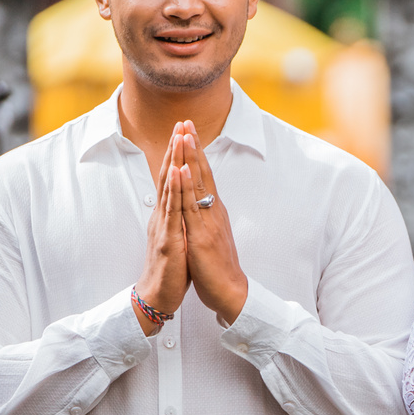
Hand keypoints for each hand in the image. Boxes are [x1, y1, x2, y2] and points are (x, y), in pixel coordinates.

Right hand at [133, 128, 189, 335]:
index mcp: (167, 215)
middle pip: (168, 176)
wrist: (158, 296)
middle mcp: (163, 215)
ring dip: (174, 160)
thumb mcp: (176, 237)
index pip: (172, 179)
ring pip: (169, 187)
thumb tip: (181, 204)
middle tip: (181, 122)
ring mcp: (164, 225)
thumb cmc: (170, 269)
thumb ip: (177, 219)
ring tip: (179, 137)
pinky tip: (178, 171)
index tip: (184, 132)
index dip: (177, 156)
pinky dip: (175, 189)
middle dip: (175, 149)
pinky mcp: (168, 238)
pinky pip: (172, 210)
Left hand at [175, 124, 248, 322]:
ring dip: (190, 157)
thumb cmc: (218, 267)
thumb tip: (200, 204)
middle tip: (186, 122)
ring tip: (184, 135)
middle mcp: (213, 210)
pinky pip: (192, 207)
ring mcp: (208, 221)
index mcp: (213, 210)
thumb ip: (205, 218)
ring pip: (197, 183)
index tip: (188, 132)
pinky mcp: (201, 235)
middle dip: (193, 146)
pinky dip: (187, 186)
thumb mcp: (210, 235)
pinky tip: (183, 170)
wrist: (231, 292)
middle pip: (202, 172)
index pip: (204, 176)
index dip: (196, 154)